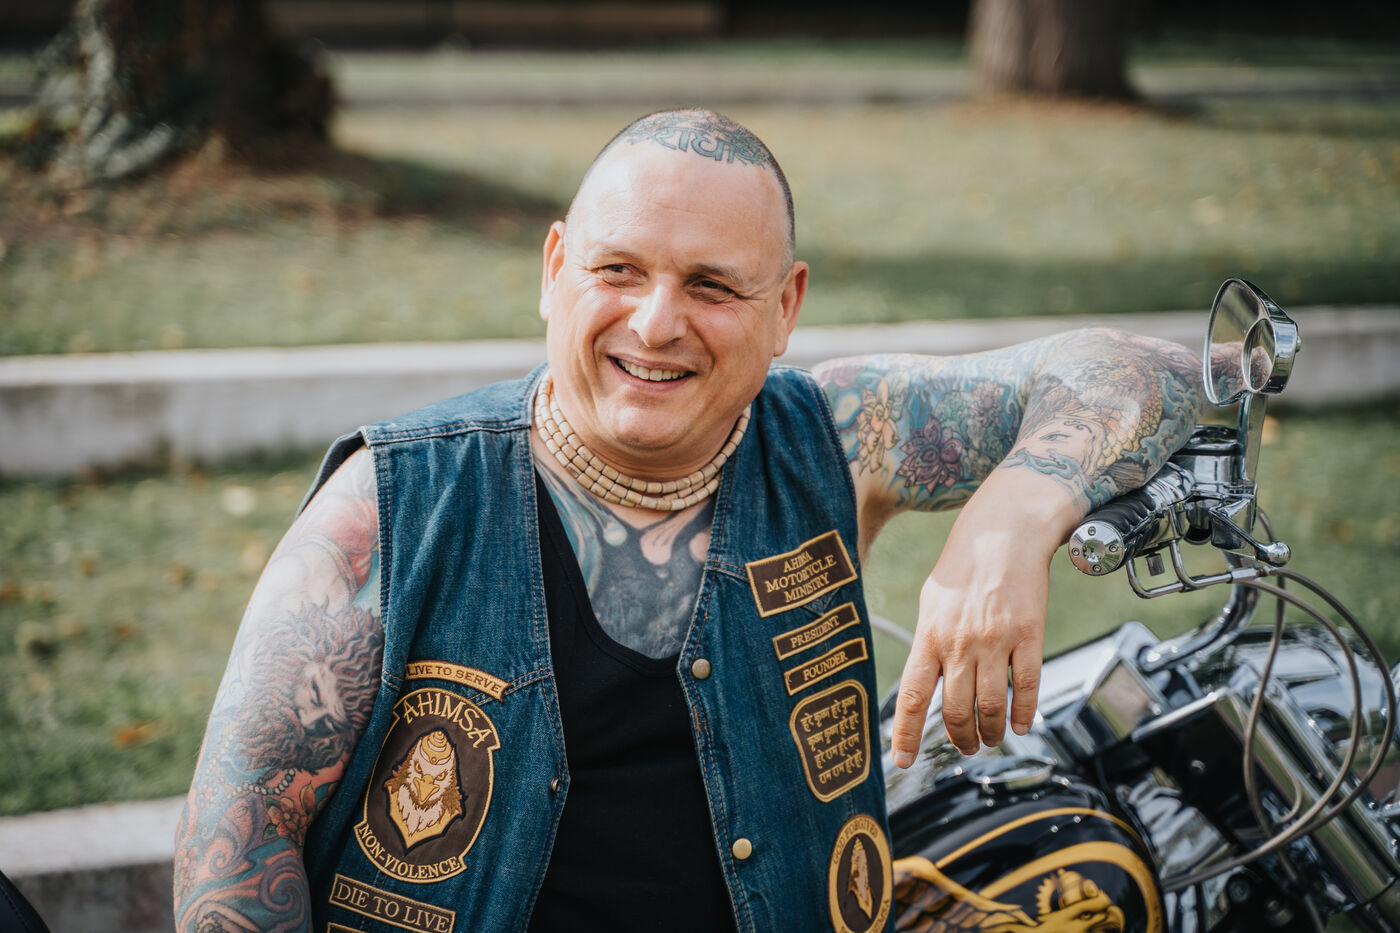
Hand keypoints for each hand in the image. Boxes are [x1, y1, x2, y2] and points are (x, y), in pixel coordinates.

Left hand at [888, 472, 1073, 766]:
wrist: (1004, 533)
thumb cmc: (964, 565)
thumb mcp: (931, 602)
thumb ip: (928, 643)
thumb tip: (923, 681)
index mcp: (929, 636)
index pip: (913, 696)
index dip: (906, 734)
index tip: (903, 761)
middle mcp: (959, 643)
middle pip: (956, 710)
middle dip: (960, 739)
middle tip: (966, 747)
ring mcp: (995, 641)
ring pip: (991, 706)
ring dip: (991, 732)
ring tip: (991, 738)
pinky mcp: (1029, 636)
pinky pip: (1027, 686)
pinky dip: (1025, 713)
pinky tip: (1024, 725)